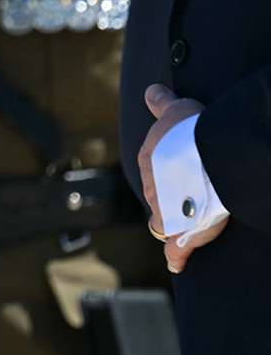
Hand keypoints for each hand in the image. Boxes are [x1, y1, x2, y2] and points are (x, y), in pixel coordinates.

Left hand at [140, 85, 224, 272]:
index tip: (177, 176)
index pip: (153, 173)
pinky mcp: (180, 232)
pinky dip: (175, 258)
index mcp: (149, 162)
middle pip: (157, 199)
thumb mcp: (174, 110)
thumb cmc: (192, 131)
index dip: (166, 175)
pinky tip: (175, 264)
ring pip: (164, 223)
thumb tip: (150, 90)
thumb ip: (161, 103)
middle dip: (169, 201)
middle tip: (187, 202)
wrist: (205, 156)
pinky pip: (175, 251)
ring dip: (173, 225)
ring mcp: (165, 212)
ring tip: (187, 228)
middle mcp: (152, 188)